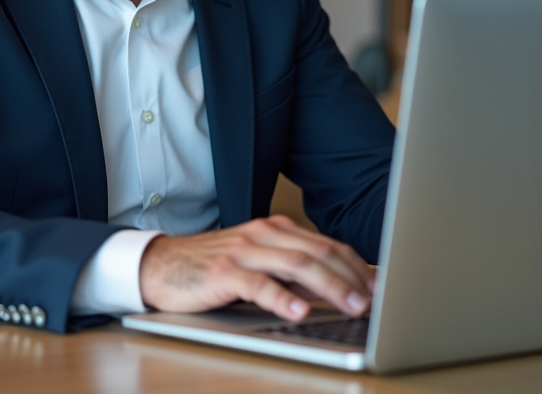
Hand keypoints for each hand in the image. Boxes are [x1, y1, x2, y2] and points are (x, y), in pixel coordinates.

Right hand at [138, 214, 375, 321]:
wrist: (163, 265)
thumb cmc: (214, 268)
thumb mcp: (260, 265)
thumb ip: (294, 272)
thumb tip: (338, 287)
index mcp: (276, 230)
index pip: (326, 245)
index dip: (356, 266)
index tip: (378, 287)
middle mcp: (264, 235)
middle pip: (318, 253)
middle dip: (350, 278)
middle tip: (372, 301)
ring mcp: (243, 251)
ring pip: (297, 265)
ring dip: (329, 286)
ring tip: (351, 305)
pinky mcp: (224, 271)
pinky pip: (259, 284)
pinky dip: (282, 297)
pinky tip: (300, 311)